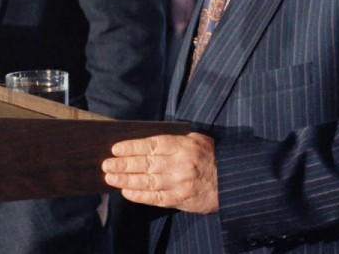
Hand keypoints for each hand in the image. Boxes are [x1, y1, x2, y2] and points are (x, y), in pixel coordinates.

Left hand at [102, 132, 218, 213]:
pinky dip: (140, 196)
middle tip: (106, 165)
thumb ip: (173, 140)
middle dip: (123, 164)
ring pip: (148, 181)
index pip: (151, 145)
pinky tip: (126, 192)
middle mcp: (180, 164)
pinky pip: (156, 198)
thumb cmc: (211, 156)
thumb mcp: (196, 139)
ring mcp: (180, 183)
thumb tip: (145, 142)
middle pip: (146, 163)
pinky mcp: (181, 199)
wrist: (232, 180)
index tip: (115, 148)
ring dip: (126, 180)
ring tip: (110, 178)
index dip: (131, 147)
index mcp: (183, 146)